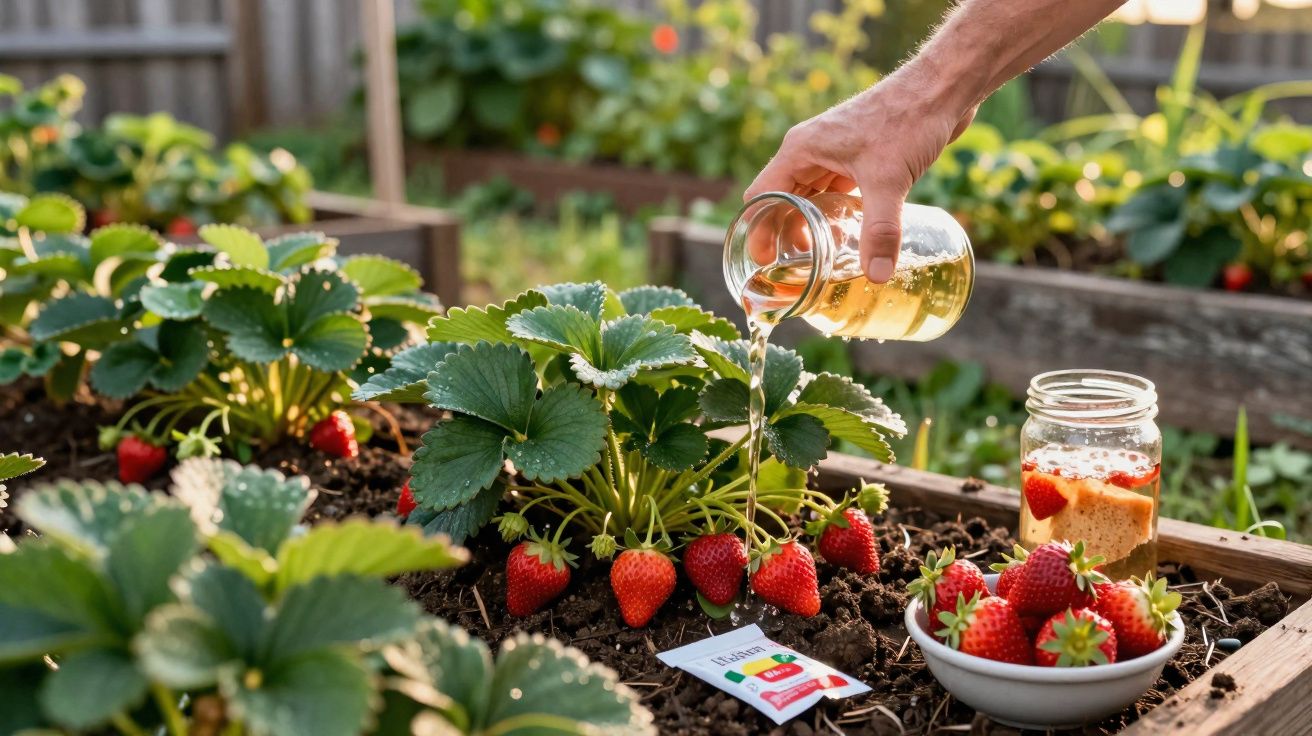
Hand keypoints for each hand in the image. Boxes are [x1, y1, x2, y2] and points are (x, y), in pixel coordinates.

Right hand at [744, 72, 975, 281]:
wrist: (942, 88)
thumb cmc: (907, 119)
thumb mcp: (889, 179)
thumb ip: (881, 229)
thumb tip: (877, 275)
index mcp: (801, 149)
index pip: (761, 196)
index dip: (759, 231)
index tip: (766, 263)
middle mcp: (811, 151)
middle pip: (783, 200)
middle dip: (785, 235)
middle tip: (794, 271)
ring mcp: (834, 154)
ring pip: (809, 197)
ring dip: (810, 226)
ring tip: (818, 261)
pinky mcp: (858, 158)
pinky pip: (835, 192)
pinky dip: (834, 214)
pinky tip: (847, 237)